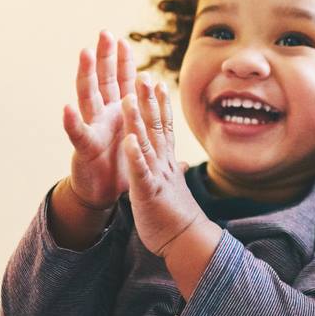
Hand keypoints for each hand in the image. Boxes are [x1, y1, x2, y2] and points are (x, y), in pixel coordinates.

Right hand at [64, 31, 136, 208]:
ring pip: (88, 96)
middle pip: (104, 80)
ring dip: (86, 74)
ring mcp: (93, 128)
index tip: (124, 39)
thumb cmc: (122, 167)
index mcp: (120, 113)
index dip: (123, 61)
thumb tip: (167, 120)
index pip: (122, 81)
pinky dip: (72, 121)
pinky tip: (67, 107)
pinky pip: (78, 133)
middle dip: (104, 57)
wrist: (103, 193)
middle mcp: (104, 115)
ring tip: (84, 53)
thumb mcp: (141, 143)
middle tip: (104, 33)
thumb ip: (152, 128)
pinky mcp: (84, 148)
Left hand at [119, 74, 208, 254]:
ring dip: (138, 120)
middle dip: (149, 100)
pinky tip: (128, 140)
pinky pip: (140, 172)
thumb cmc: (177, 217)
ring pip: (146, 143)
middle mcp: (163, 164)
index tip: (156, 81)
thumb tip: (182, 164)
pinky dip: (135, 156)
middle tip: (143, 74)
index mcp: (165, 162)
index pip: (163, 127)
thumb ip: (175, 172)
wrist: (186, 241)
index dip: (160, 104)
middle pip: (156, 127)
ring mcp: (156, 176)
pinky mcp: (148, 193)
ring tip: (130, 97)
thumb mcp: (174, 188)